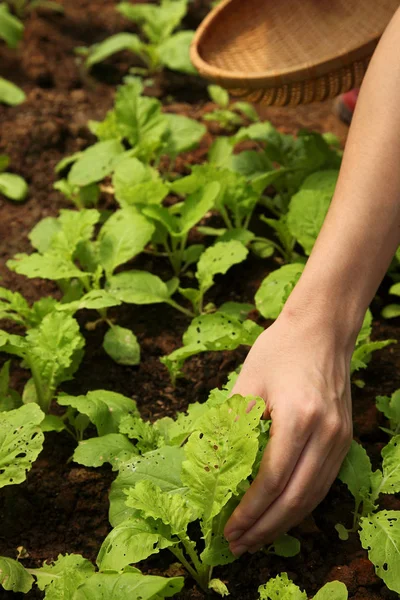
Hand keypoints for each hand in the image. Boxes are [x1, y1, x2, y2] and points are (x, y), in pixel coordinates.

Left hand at [224, 311, 353, 555]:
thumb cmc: (280, 351)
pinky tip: (280, 513)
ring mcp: (340, 439)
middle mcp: (325, 434)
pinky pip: (322, 482)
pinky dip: (300, 504)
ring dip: (284, 523)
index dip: (249, 511)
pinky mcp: (344, 439)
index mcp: (298, 418)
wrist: (321, 331)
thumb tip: (206, 463)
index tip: (228, 528)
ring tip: (257, 538)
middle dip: (265, 528)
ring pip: (313, 497)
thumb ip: (229, 425)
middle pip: (295, 498)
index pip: (271, 480)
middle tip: (238, 545)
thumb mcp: (247, 382)